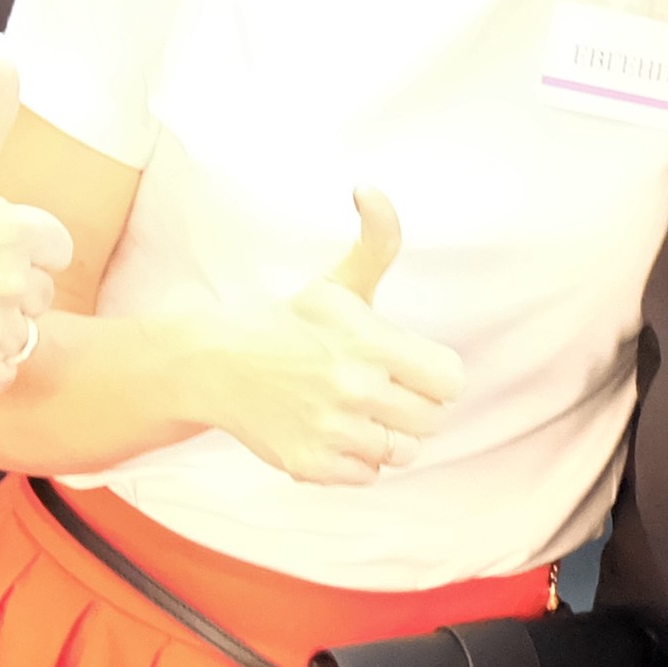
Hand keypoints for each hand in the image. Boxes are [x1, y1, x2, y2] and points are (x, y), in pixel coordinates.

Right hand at [213, 190, 464, 485]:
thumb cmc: (289, 323)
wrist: (216, 365)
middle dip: (410, 405)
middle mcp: (356, 389)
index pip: (450, 381)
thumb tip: (370, 189)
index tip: (407, 367)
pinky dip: (354, 460)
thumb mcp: (337, 281)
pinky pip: (367, 476)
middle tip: (377, 388)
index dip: (434, 375)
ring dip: (386, 436)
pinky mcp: (312, 465)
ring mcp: (334, 431)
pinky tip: (330, 431)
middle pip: (431, 421)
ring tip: (354, 411)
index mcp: (372, 342)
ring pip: (402, 453)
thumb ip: (376, 240)